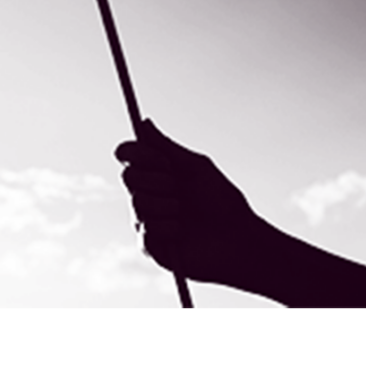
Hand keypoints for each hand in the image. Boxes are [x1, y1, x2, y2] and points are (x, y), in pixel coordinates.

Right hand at [115, 118, 272, 290]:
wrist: (238, 239)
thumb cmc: (222, 201)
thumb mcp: (196, 167)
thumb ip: (166, 146)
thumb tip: (145, 122)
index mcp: (155, 172)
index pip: (127, 155)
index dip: (135, 153)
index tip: (160, 160)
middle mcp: (146, 193)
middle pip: (128, 176)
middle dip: (157, 180)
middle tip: (178, 188)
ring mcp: (145, 219)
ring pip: (138, 203)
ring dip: (167, 205)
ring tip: (185, 213)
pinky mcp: (149, 245)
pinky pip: (145, 228)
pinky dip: (168, 227)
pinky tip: (182, 233)